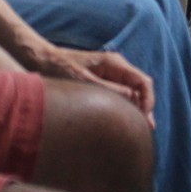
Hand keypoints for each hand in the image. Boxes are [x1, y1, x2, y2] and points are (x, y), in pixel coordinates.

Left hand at [24, 44, 157, 125]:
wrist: (42, 60)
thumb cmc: (60, 69)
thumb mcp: (85, 83)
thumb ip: (111, 91)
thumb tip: (134, 101)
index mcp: (115, 64)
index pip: (144, 82)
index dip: (148, 101)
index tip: (143, 119)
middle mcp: (116, 68)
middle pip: (140, 89)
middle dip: (144, 109)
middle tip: (144, 131)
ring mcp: (110, 74)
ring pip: (132, 93)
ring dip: (135, 109)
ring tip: (137, 131)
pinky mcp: (103, 81)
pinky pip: (120, 95)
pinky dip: (124, 107)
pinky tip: (123, 122)